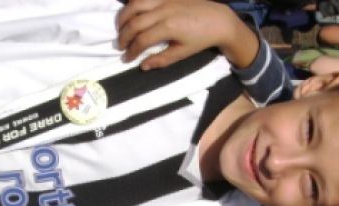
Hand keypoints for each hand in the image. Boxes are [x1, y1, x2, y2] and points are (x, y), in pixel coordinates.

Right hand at [117, 0, 257, 69]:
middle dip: (123, 36)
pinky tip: (130, 13)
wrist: (217, 20)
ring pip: (134, 4)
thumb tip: (142, 66)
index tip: (126, 59)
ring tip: (120, 29)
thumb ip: (162, 60)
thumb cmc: (201, 39)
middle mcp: (164, 10)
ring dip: (123, 17)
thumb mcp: (183, 53)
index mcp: (169, 27)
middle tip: (120, 46)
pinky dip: (132, 3)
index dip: (132, 50)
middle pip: (134, 22)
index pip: (142, 39)